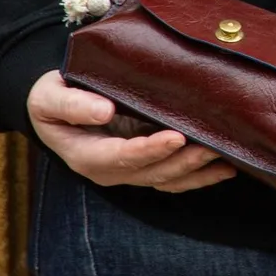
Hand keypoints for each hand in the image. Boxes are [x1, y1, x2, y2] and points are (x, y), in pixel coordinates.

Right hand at [27, 70, 235, 190]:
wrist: (55, 106)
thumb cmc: (52, 98)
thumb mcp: (48, 97)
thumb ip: (72, 105)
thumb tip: (104, 112)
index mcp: (86, 155)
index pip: (122, 157)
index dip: (150, 150)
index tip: (176, 137)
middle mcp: (110, 169)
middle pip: (151, 172)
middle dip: (183, 162)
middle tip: (212, 147)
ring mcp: (129, 170)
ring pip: (166, 179)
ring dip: (197, 173)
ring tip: (227, 160)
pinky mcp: (143, 163)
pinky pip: (173, 176)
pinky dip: (199, 176)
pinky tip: (224, 168)